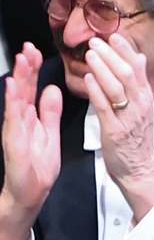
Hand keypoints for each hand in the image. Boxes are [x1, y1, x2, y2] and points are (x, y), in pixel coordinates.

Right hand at [0, 43, 62, 239]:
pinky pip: (13, 119)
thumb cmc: (38, 166)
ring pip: (17, 99)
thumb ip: (50, 112)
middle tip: (29, 47)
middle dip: (26, 67)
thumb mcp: (50, 133)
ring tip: (22, 59)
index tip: (37, 51)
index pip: (32, 88)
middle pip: (23, 88)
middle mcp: (20, 119)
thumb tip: (53, 89)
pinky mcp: (13, 141)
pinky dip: (13, 102)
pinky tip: (13, 88)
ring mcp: (15, 129)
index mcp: (31, 116)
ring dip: (19, 78)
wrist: (32, 191)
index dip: (34, 69)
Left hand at [82, 33, 153, 219]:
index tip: (114, 35)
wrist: (140, 170)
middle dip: (112, 55)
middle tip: (96, 41)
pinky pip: (105, 107)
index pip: (138, 69)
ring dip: (103, 68)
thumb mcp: (142, 108)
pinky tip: (88, 79)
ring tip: (91, 54)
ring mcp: (127, 118)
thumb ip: (138, 83)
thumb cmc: (136, 140)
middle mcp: (138, 106)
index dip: (126, 51)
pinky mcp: (114, 131)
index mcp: (144, 99)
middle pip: (128, 74)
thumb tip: (138, 58)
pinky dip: (96, 91)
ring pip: (117, 88)